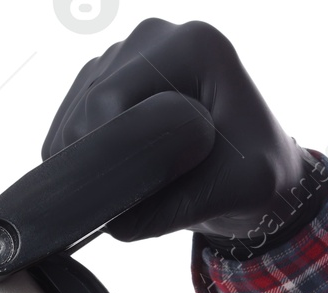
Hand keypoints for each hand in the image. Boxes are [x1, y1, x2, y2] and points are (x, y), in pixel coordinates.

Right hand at [43, 18, 314, 242]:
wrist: (257, 170)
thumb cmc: (256, 174)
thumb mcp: (230, 192)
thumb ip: (173, 206)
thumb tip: (109, 220)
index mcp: (191, 46)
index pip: (110, 99)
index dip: (105, 153)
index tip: (116, 198)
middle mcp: (154, 36)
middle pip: (88, 104)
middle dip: (96, 161)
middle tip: (126, 204)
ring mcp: (126, 53)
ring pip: (74, 115)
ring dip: (89, 163)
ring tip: (131, 192)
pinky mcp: (107, 78)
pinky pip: (70, 122)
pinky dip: (81, 160)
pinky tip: (112, 180)